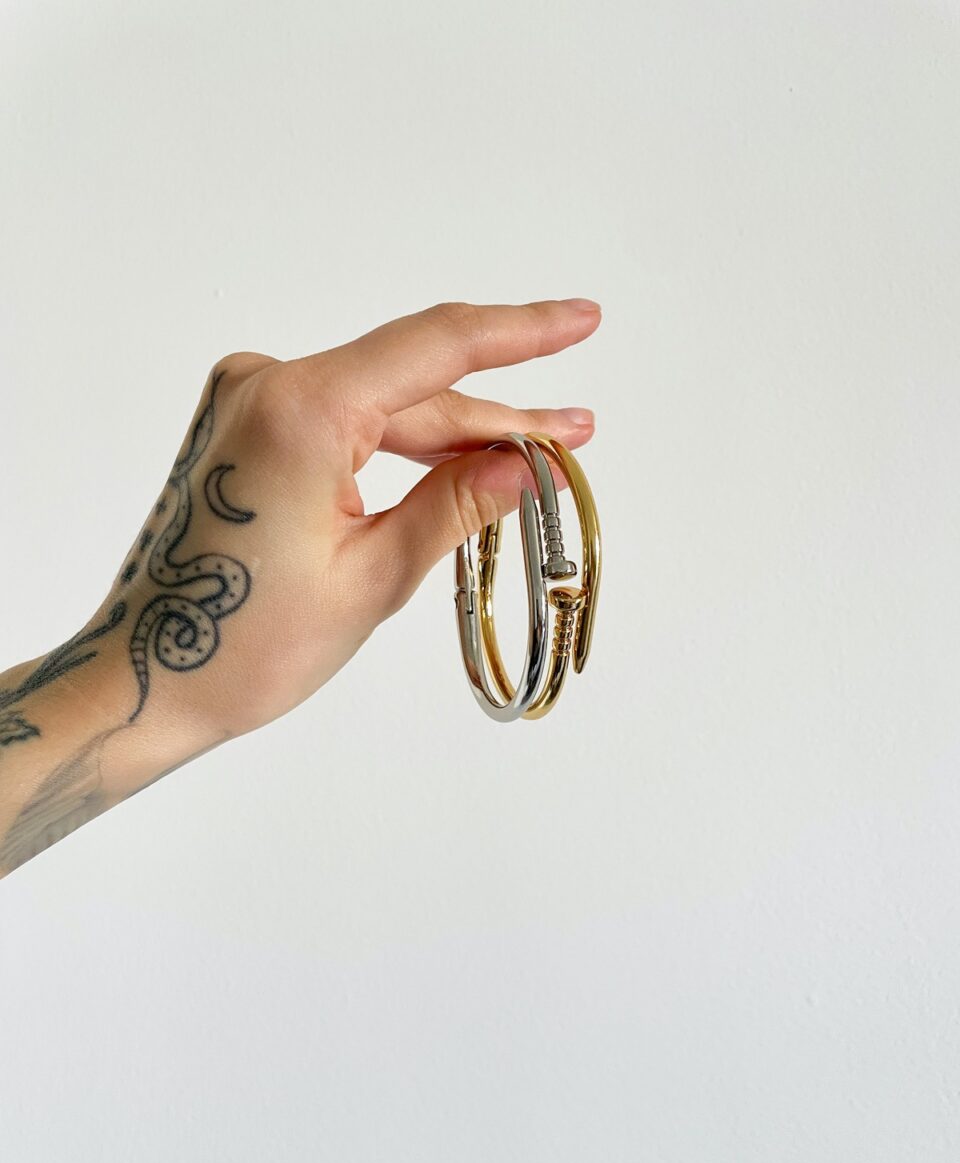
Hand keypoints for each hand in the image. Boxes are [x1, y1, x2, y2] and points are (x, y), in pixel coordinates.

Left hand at [101, 297, 601, 739]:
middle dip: (497, 413)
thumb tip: (524, 461)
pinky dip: (402, 447)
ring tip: (535, 451)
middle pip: (415, 385)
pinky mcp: (248, 430)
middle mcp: (269, 385)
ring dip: (455, 434)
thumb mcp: (372, 578)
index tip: (582, 320)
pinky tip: (458, 464)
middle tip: (574, 433)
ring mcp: (252, 402)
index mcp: (301, 410)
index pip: (436, 349)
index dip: (520, 333)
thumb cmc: (245, 645)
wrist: (146, 675)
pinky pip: (348, 425)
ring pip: (384, 408)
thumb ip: (454, 505)